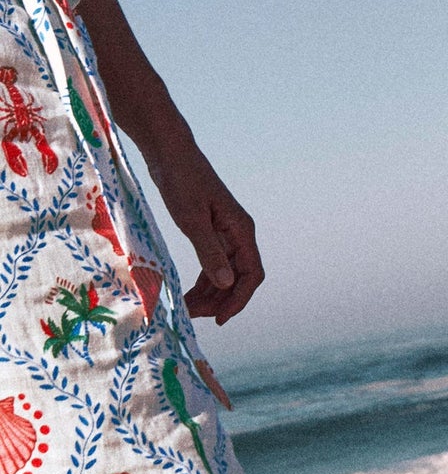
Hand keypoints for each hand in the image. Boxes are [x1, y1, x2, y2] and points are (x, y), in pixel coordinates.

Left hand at [144, 137, 263, 323]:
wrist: (169, 153)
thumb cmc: (181, 181)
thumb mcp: (192, 219)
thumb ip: (210, 252)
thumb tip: (226, 284)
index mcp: (241, 231)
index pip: (251, 274)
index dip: (238, 299)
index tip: (219, 319)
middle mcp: (238, 234)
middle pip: (238, 278)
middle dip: (220, 301)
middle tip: (193, 316)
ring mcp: (224, 233)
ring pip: (225, 274)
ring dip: (210, 295)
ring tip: (186, 309)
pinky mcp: (209, 231)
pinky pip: (213, 264)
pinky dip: (202, 281)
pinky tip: (187, 293)